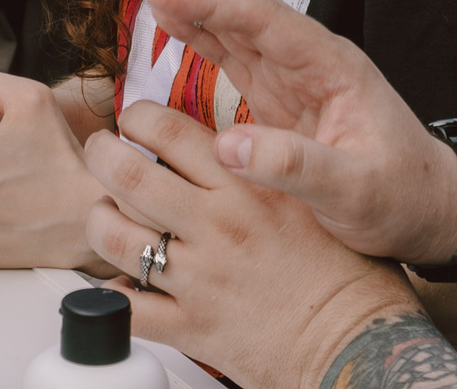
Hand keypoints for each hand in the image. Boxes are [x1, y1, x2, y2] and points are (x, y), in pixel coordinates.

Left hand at [85, 101, 421, 388]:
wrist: (357, 340)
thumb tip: (224, 146)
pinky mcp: (191, 326)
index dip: (136, 117)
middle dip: (101, 155)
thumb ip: (262, 167)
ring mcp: (198, 277)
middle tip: (100, 152)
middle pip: (127, 174)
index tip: (132, 121)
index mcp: (246, 185)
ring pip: (114, 235)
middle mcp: (216, 225)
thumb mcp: (308, 197)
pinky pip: (126, 308)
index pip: (168, 129)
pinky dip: (110, 296)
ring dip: (99, 219)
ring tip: (104, 214)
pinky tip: (116, 285)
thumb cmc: (345, 272)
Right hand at [118, 0, 456, 264]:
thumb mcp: (356, 191)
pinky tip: (168, 20)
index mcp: (332, 66)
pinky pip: (231, 56)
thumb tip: (227, 148)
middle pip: (241, 8)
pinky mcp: (278, 100)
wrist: (430, 210)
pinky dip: (198, 35)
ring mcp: (293, 76)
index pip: (263, 21)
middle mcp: (310, 59)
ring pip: (231, 26)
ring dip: (185, 0)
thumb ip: (296, 166)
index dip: (210, 4)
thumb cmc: (403, 196)